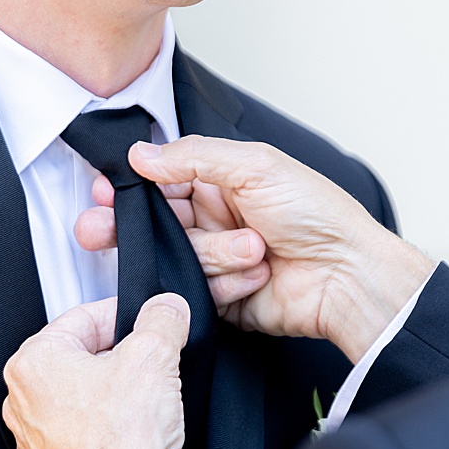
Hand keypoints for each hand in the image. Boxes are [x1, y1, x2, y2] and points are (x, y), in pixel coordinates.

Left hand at [1, 293, 188, 448]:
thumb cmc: (121, 442)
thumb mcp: (154, 358)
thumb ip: (161, 320)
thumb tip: (166, 308)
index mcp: (33, 361)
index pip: (83, 319)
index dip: (124, 315)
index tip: (147, 321)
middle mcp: (22, 398)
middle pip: (82, 358)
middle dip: (120, 358)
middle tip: (152, 367)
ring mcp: (33, 436)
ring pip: (82, 397)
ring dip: (114, 394)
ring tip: (143, 405)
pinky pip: (81, 433)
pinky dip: (105, 429)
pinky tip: (130, 435)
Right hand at [79, 136, 433, 360]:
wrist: (350, 277)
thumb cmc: (320, 216)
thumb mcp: (256, 166)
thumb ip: (193, 157)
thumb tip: (142, 153)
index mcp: (221, 181)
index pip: (159, 180)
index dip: (129, 186)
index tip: (104, 191)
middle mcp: (214, 219)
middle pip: (151, 223)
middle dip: (128, 227)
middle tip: (98, 229)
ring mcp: (216, 258)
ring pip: (178, 256)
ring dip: (213, 254)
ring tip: (253, 249)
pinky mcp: (220, 296)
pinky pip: (196, 290)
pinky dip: (225, 283)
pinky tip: (256, 275)